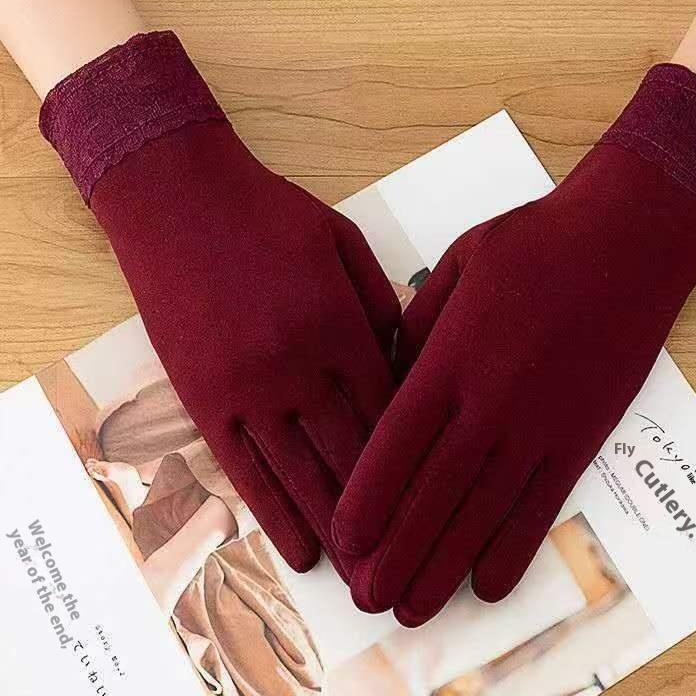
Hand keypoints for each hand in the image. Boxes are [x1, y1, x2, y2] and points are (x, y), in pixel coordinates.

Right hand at [40, 31, 399, 578]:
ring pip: (302, 476)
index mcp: (343, 326)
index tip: (437, 498)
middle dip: (387, 511)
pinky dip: (273, 515)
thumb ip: (382, 305)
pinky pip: (244, 470)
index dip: (417, 460)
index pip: (392, 411)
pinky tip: (298, 548)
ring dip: (337, 529)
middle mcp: (300, 367)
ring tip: (365, 574)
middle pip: (354, 455)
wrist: (180, 200)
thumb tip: (407, 363)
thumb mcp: (346, 243)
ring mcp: (249, 387)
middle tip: (411, 560)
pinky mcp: (204, 398)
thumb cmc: (270, 215)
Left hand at [332, 63, 695, 623]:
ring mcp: (539, 425)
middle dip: (394, 552)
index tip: (342, 541)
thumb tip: (392, 377)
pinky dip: (513, 550)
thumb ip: (418, 329)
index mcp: (449, 359)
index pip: (393, 445)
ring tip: (412, 609)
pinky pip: (542, 505)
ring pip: (482, 513)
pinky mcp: (582, 436)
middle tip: (365, 599)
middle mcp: (488, 403)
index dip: (365, 500)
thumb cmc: (534, 244)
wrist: (626, 242)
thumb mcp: (454, 267)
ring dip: (444, 566)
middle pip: (431, 494)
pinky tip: (488, 585)